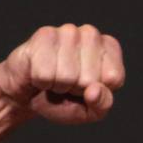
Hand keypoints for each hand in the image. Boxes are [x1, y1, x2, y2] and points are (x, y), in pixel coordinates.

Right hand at [0, 24, 125, 123]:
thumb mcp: (90, 110)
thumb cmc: (63, 99)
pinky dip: (41, 82)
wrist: (28, 94)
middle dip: (76, 89)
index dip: (97, 92)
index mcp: (109, 49)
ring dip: (57, 85)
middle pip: (90, 78)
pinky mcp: (44, 35)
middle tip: (67, 84)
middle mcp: (91, 34)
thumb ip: (102, 104)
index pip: (114, 78)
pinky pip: (45, 73)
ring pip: (67, 76)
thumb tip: (94, 90)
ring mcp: (68, 31)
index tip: (86, 88)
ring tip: (54, 78)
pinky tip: (39, 72)